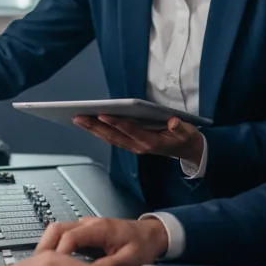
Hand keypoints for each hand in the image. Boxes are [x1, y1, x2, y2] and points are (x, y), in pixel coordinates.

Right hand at [34, 216, 167, 265]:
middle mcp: (89, 224)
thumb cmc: (143, 245)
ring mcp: (86, 227)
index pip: (70, 236)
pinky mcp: (86, 233)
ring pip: (57, 231)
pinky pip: (63, 236)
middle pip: (57, 229)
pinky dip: (54, 248)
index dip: (59, 253)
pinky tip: (52, 265)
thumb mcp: (129, 260)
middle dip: (44, 248)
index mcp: (100, 228)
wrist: (154, 234)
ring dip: (47, 248)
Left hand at [73, 115, 203, 161]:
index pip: (131, 131)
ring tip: (78, 119)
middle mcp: (139, 146)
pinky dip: (99, 132)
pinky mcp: (131, 145)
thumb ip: (180, 127)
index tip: (102, 114)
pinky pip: (112, 139)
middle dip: (95, 126)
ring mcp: (134, 147)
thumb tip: (172, 122)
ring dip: (93, 129)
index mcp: (151, 142)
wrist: (188, 151)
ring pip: (110, 138)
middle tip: (78, 117)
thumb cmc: (186, 138)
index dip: (116, 123)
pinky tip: (89, 125)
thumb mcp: (187, 132)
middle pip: (114, 136)